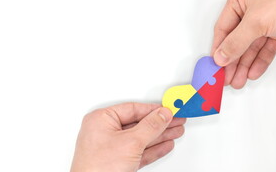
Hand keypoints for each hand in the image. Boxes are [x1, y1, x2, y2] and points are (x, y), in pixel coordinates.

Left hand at [70, 103, 185, 171]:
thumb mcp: (130, 142)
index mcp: (101, 119)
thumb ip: (150, 127)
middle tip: (176, 120)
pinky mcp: (117, 161)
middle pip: (138, 123)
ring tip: (176, 131)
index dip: (153, 110)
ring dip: (159, 136)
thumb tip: (162, 114)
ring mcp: (110, 147)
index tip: (169, 110)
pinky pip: (138, 151)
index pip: (132, 109)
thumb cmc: (98, 168)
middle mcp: (104, 131)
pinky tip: (165, 145)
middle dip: (159, 124)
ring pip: (140, 138)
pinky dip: (152, 149)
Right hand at [212, 0, 275, 88]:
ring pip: (250, 47)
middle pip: (236, 40)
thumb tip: (220, 56)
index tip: (214, 66)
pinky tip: (252, 72)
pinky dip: (260, 61)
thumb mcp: (256, 22)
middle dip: (232, 61)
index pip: (223, 29)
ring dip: (244, 65)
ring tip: (238, 80)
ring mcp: (265, 21)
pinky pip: (265, 49)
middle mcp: (250, 10)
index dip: (218, 49)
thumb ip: (236, 42)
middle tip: (226, 78)